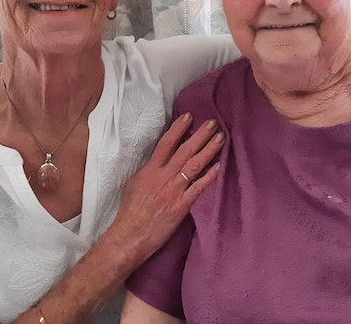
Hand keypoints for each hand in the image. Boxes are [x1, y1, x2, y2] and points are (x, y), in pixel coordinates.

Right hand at [110, 113, 223, 258]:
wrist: (131, 235)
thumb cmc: (130, 210)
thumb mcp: (134, 183)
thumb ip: (148, 170)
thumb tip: (160, 160)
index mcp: (150, 170)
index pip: (166, 143)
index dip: (178, 128)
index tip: (189, 116)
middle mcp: (164, 177)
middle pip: (185, 151)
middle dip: (200, 135)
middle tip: (213, 123)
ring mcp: (174, 191)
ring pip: (194, 166)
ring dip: (209, 151)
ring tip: (220, 138)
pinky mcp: (182, 206)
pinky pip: (198, 188)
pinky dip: (209, 176)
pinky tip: (219, 166)